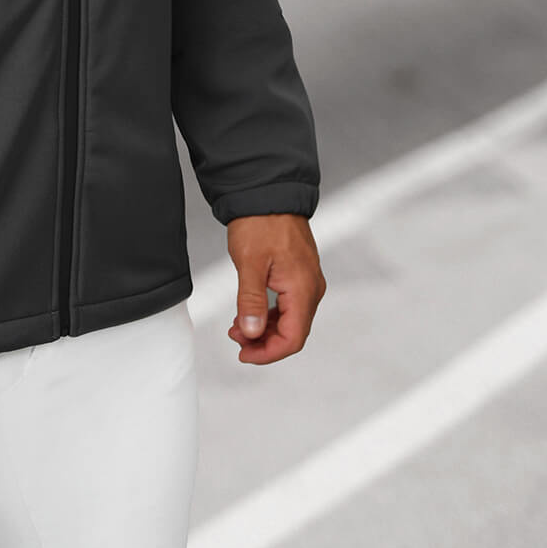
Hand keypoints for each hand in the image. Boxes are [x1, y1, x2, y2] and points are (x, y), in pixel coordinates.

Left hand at [225, 212, 325, 364]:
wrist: (268, 192)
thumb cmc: (259, 222)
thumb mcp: (249, 263)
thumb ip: (250, 301)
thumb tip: (251, 333)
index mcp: (302, 288)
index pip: (293, 338)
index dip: (268, 353)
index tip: (244, 354)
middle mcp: (311, 288)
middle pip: (293, 333)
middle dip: (264, 343)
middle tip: (235, 339)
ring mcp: (307, 281)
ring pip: (290, 320)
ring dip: (265, 330)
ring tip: (237, 328)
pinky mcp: (298, 274)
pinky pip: (288, 305)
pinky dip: (269, 315)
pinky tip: (249, 313)